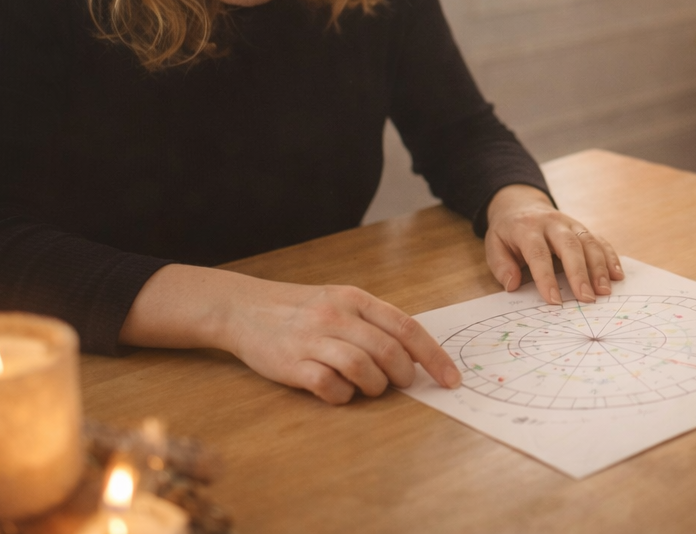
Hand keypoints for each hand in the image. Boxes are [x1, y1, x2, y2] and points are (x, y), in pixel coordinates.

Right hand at [121, 265, 460, 405]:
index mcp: (355, 299)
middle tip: (402, 384)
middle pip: (388, 351)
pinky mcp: (292, 364)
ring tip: (371, 387)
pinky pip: (329, 386)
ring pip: (363, 369)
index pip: (406, 327)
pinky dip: (342, 396)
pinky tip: (339, 392)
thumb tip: (415, 354)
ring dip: (375, 386)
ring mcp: (313, 340)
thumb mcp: (340, 301)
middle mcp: (337, 317)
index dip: (434, 356)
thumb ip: (374, 322)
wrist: (244, 308)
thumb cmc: (301, 308)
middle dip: (404, 375)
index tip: (451, 379)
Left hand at [484, 184, 623, 304]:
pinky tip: (617, 275)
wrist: (521, 204)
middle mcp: (552, 223)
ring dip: (599, 267)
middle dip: (580, 273)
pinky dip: (610, 256)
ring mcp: (570, 223)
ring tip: (605, 291)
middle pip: (570, 245)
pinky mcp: (582, 227)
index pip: (538, 253)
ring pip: (588, 241)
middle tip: (587, 298)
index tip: (554, 300)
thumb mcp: (494, 244)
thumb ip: (501, 265)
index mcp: (527, 228)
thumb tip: (513, 284)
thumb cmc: (508, 232)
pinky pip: (600, 239)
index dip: (546, 277)